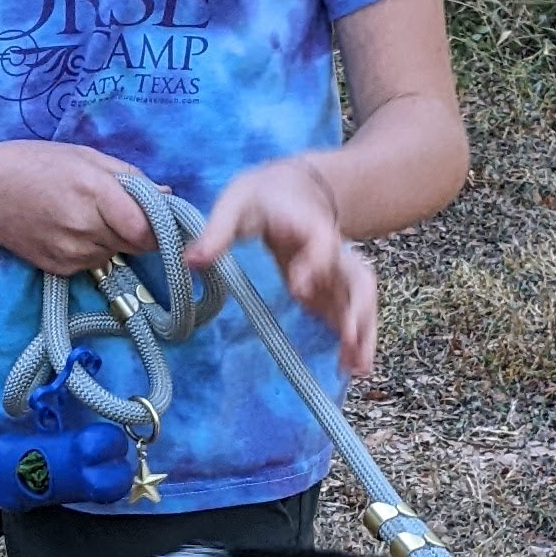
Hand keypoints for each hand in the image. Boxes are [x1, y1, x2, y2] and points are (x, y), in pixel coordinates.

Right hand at [0, 139, 153, 276]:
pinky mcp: (59, 269)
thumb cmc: (30, 163)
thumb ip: (128, 177)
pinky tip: (70, 228)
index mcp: (94, 191)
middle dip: (138, 230)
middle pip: (136, 244)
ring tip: (88, 214)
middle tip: (121, 209)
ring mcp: (71, 252)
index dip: (159, 225)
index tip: (161, 217)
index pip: (146, 229)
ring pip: (116, 254)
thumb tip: (167, 196)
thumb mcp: (82, 155)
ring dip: (115, 239)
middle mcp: (84, 227)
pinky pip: (93, 262)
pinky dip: (93, 248)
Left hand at [190, 157, 379, 379]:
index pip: (321, 243)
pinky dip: (353, 340)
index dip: (315, 265)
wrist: (289, 187)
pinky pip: (349, 314)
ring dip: (363, 333)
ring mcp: (336, 271)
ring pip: (360, 301)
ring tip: (357, 369)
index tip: (299, 289)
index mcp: (310, 224)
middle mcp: (333, 249)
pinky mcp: (331, 288)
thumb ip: (217, 231)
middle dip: (356, 310)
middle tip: (348, 340)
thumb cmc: (260, 195)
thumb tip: (192, 262)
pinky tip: (350, 368)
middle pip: (357, 279)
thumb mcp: (235, 203)